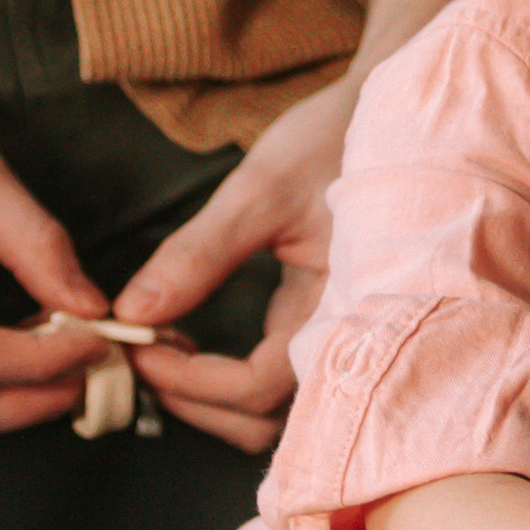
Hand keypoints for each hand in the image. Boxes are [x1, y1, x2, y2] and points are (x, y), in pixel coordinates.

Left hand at [114, 0, 470, 453]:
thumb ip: (198, 254)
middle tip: (143, 357)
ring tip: (167, 352)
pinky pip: (280, 378)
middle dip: (194, 402)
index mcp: (341, 310)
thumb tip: (133, 313)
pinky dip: (231, 377)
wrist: (396, 110)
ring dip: (212, 398)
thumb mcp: (261, 188)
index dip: (189, 382)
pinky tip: (198, 341)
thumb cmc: (337, 139)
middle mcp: (348, 337)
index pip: (255, 388)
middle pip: (264, 420)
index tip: (138, 347)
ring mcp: (340, 333)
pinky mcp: (327, 322)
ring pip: (272, 410)